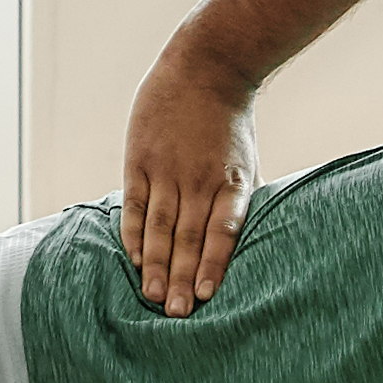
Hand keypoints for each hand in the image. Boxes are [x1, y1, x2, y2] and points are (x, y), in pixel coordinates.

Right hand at [121, 51, 258, 316]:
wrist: (205, 67)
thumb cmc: (230, 124)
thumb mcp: (247, 162)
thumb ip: (239, 201)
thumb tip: (239, 244)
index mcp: (230, 182)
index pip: (220, 232)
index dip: (212, 265)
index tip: (205, 296)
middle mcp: (198, 180)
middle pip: (188, 238)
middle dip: (181, 278)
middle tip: (176, 315)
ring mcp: (167, 170)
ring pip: (160, 227)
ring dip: (156, 264)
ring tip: (153, 297)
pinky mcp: (141, 160)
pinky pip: (136, 205)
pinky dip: (135, 234)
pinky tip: (136, 259)